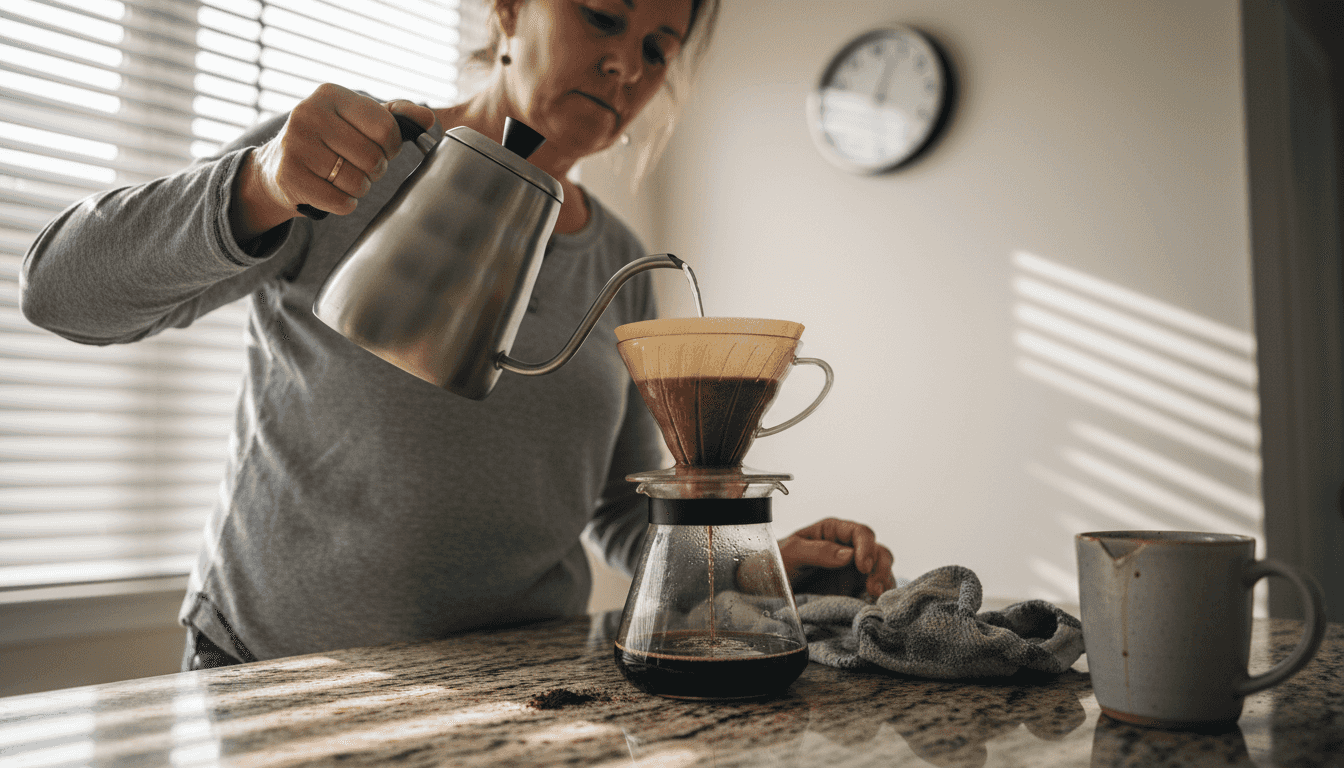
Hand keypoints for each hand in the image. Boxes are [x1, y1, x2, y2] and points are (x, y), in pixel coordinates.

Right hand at [231, 84, 436, 239]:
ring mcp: (295, 144)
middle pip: (372, 158)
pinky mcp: (289, 176)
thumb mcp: (359, 119)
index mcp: (331, 94)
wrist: (278, 164)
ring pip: (356, 182)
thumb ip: (397, 116)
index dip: (391, 147)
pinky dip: (344, 204)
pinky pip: (340, 202)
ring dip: (359, 187)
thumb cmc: (330, 139)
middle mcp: (309, 113)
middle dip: (374, 170)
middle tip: (359, 166)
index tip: (382, 149)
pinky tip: (331, 192)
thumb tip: (428, 120)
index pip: (385, 127)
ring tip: (343, 177)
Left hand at [779, 518, 895, 597]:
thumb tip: (849, 555)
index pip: (861, 533)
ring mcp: (851, 571)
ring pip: (880, 573)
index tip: (863, 566)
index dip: (867, 548)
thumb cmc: (773, 562)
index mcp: (833, 532)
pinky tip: (874, 607)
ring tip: (876, 599)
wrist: (760, 587)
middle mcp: (847, 549)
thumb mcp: (791, 553)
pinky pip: (872, 593)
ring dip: (883, 584)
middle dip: (880, 568)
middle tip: (874, 588)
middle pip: (878, 552)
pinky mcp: (851, 592)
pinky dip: (878, 599)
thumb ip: (819, 551)